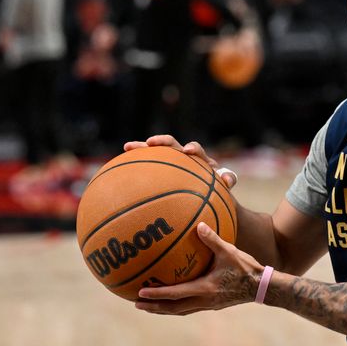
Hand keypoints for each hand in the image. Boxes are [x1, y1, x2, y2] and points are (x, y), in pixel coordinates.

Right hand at [123, 135, 237, 187]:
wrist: (213, 203)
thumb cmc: (218, 194)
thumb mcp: (225, 189)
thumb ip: (228, 181)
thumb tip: (227, 179)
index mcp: (203, 162)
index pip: (197, 151)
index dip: (193, 149)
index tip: (188, 151)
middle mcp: (187, 159)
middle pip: (173, 145)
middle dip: (163, 142)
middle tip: (152, 143)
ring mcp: (174, 165)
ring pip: (156, 153)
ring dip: (143, 148)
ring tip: (129, 146)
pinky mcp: (163, 171)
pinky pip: (148, 167)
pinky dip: (137, 166)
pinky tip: (118, 168)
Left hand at [135, 222, 262, 314]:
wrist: (262, 287)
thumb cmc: (246, 268)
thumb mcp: (229, 251)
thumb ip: (213, 239)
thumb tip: (199, 225)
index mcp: (205, 288)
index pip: (175, 294)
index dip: (156, 295)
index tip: (140, 294)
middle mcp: (204, 300)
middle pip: (173, 308)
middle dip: (154, 307)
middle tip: (137, 304)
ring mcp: (208, 305)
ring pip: (181, 311)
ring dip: (164, 310)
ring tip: (150, 307)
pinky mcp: (213, 305)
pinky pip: (189, 308)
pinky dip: (177, 307)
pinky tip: (174, 301)